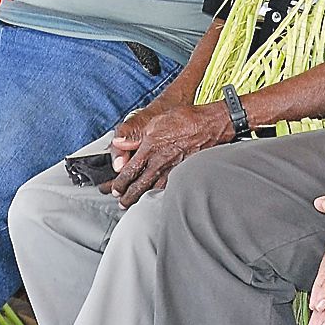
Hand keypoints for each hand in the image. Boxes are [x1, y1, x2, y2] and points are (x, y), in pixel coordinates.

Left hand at [104, 102, 235, 206]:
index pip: (129, 172)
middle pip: (139, 186)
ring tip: (134, 204)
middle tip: (121, 203)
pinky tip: (156, 198)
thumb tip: (117, 143)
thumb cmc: (185, 119)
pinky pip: (167, 188)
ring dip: (141, 199)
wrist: (210, 126)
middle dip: (127, 197)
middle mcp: (159, 163)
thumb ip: (134, 136)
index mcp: (149, 150)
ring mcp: (172, 170)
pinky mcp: (183, 173)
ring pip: (152, 190)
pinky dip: (159, 195)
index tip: (115, 189)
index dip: (119, 184)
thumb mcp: (154, 121)